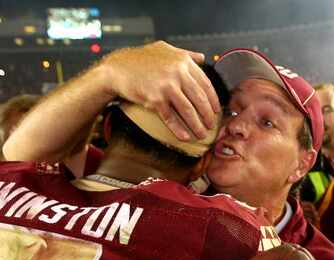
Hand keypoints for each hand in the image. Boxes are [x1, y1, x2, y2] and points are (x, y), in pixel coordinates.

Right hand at [102, 41, 220, 140]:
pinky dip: (179, 130)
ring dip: (197, 126)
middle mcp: (177, 73)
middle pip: (200, 99)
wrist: (117, 68)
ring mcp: (166, 86)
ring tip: (201, 134)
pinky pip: (171, 118)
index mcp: (183, 62)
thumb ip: (185, 54)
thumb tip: (202, 58)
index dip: (213, 100)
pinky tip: (185, 137)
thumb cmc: (141, 59)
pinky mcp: (155, 99)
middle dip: (208, 116)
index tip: (216, 111)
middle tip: (211, 126)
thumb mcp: (165, 48)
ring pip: (188, 111)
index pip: (205, 84)